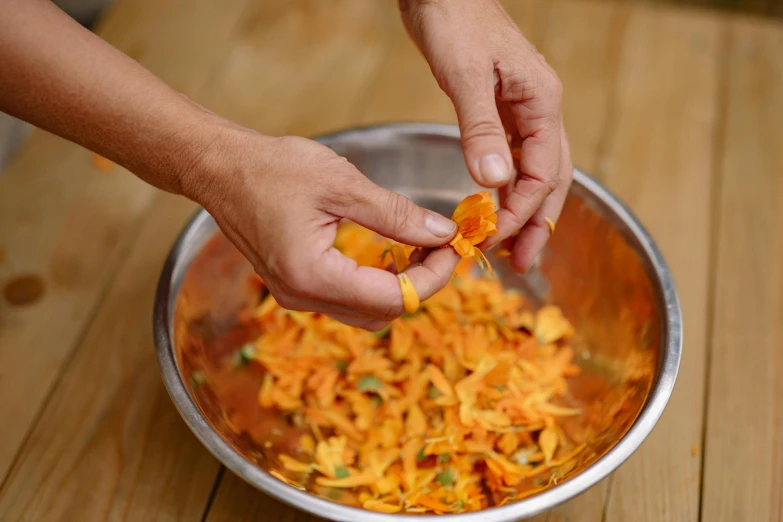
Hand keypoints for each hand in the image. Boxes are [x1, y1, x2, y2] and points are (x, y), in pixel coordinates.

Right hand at [186, 129, 459, 330]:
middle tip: (440, 245)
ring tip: (419, 246)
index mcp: (312, 275)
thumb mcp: (342, 184)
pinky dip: (376, 283)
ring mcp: (297, 296)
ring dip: (400, 286)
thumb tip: (441, 233)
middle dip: (421, 284)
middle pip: (382, 313)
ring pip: (366, 312)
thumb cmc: (272, 168)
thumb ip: (396, 214)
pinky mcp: (296, 286)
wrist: (219, 167)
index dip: (432, 276)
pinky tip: (389, 253)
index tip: (453, 245)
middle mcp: (303, 297)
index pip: (392, 298)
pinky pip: (347, 300)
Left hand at [400, 0, 572, 270]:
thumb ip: (480, 128)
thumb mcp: (465, 75)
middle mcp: (540, 108)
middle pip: (550, 178)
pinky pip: (514, 156)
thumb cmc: (454, 19)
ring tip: (510, 245)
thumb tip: (493, 181)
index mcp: (541, 101)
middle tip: (522, 263)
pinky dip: (507, 185)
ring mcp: (523, 108)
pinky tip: (493, 203)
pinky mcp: (502, 108)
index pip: (542, 172)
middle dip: (536, 222)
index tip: (496, 240)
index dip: (521, 211)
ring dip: (524, 208)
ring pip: (535, 170)